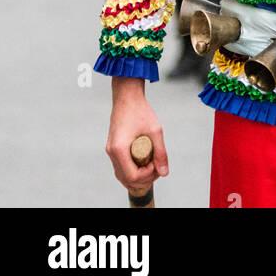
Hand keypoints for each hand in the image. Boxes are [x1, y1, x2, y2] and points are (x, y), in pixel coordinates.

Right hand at [106, 77, 168, 192]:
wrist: (127, 97)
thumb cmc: (141, 111)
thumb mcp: (155, 131)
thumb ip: (160, 153)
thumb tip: (164, 173)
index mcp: (119, 149)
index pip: (132, 176)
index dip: (147, 175)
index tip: (157, 164)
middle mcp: (112, 152)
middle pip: (126, 179)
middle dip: (144, 178)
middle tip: (157, 168)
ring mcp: (111, 151)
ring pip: (122, 175)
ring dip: (137, 176)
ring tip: (152, 167)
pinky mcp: (113, 148)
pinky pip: (120, 167)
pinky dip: (131, 171)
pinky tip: (144, 165)